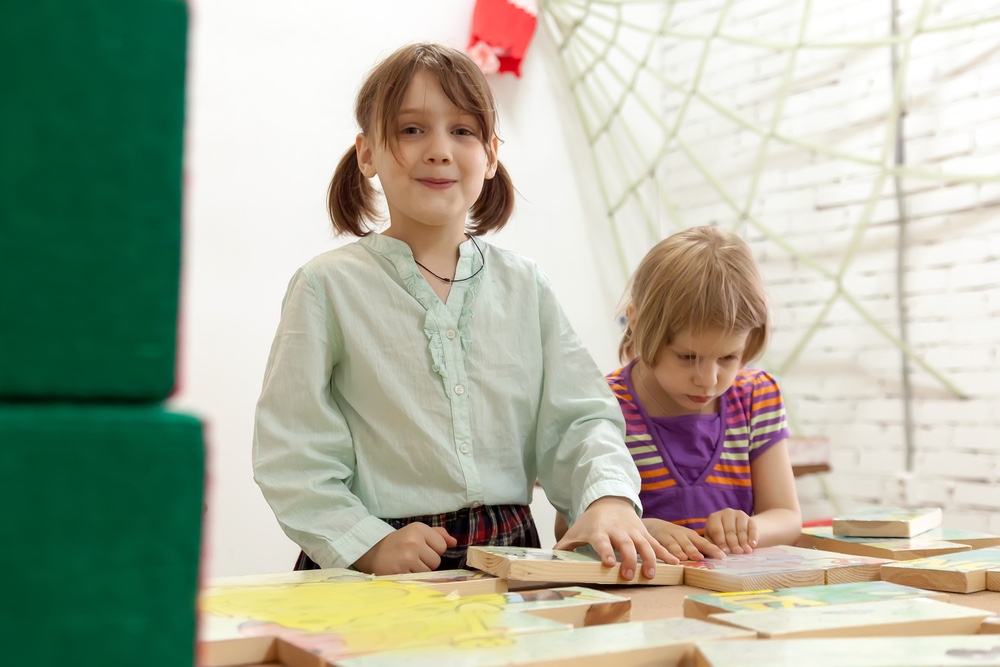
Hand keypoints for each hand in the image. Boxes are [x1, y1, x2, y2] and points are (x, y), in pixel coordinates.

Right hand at [353, 523, 457, 574]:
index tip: (422, 549)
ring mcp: (407, 557)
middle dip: (427, 562)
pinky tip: (404, 571)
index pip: (442, 546)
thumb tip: (454, 542)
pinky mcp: (401, 572)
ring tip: (408, 564)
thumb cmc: (399, 542)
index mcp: (419, 529)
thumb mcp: (416, 532)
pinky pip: (419, 579)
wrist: (373, 552)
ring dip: (421, 571)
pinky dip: (413, 577)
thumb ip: (437, 535)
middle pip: (436, 561)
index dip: (434, 550)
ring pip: (429, 571)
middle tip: (413, 558)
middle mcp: (413, 541)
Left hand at [552, 496, 678, 580]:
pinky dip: (666, 553)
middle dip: (628, 560)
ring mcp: (633, 531)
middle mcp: (617, 531)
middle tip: (629, 575)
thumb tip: (549, 558)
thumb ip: (564, 546)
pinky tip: (675, 564)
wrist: (610, 500)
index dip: (605, 552)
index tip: (609, 563)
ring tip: (651, 574)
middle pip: (625, 545)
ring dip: (649, 559)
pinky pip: (656, 543)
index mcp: (599, 531)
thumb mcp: (576, 531)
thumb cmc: (590, 522)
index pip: (602, 542)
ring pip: (644, 544)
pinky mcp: (644, 533)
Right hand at [642, 518, 725, 560]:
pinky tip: (668, 559)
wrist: (655, 526)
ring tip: (683, 558)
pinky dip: (665, 554)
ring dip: (679, 551)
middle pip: (689, 543)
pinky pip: (661, 548)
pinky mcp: (657, 540)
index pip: (704, 543)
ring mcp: (669, 537)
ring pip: (674, 545)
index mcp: (692, 536)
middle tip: (701, 557)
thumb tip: (718, 561)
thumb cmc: (677, 537)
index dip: (712, 549)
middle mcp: (682, 536)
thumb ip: (700, 549)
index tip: (722, 557)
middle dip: (694, 550)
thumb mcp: (689, 540)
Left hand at [704, 508, 756, 553]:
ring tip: (746, 551)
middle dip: (734, 543)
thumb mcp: (713, 540)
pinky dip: (753, 536)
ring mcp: (738, 515)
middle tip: (737, 552)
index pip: (717, 530)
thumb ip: (713, 546)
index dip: (721, 542)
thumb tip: (718, 554)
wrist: (735, 531)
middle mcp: (726, 513)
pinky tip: (753, 545)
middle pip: (730, 530)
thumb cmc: (720, 538)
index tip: (725, 552)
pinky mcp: (750, 519)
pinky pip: (752, 528)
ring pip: (741, 529)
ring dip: (744, 541)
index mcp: (714, 518)